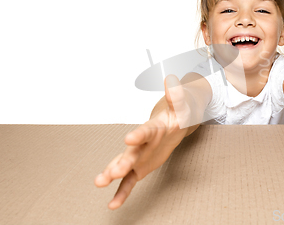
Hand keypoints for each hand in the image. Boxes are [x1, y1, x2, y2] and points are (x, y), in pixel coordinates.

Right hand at [94, 75, 190, 208]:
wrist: (176, 121)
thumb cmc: (180, 113)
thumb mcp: (183, 106)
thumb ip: (177, 97)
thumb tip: (171, 80)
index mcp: (154, 127)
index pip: (145, 131)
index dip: (138, 135)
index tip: (128, 139)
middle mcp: (142, 142)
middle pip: (131, 152)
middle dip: (121, 162)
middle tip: (109, 173)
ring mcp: (139, 155)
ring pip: (124, 165)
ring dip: (113, 173)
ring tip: (99, 182)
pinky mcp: (141, 167)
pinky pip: (130, 182)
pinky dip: (122, 192)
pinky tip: (112, 204)